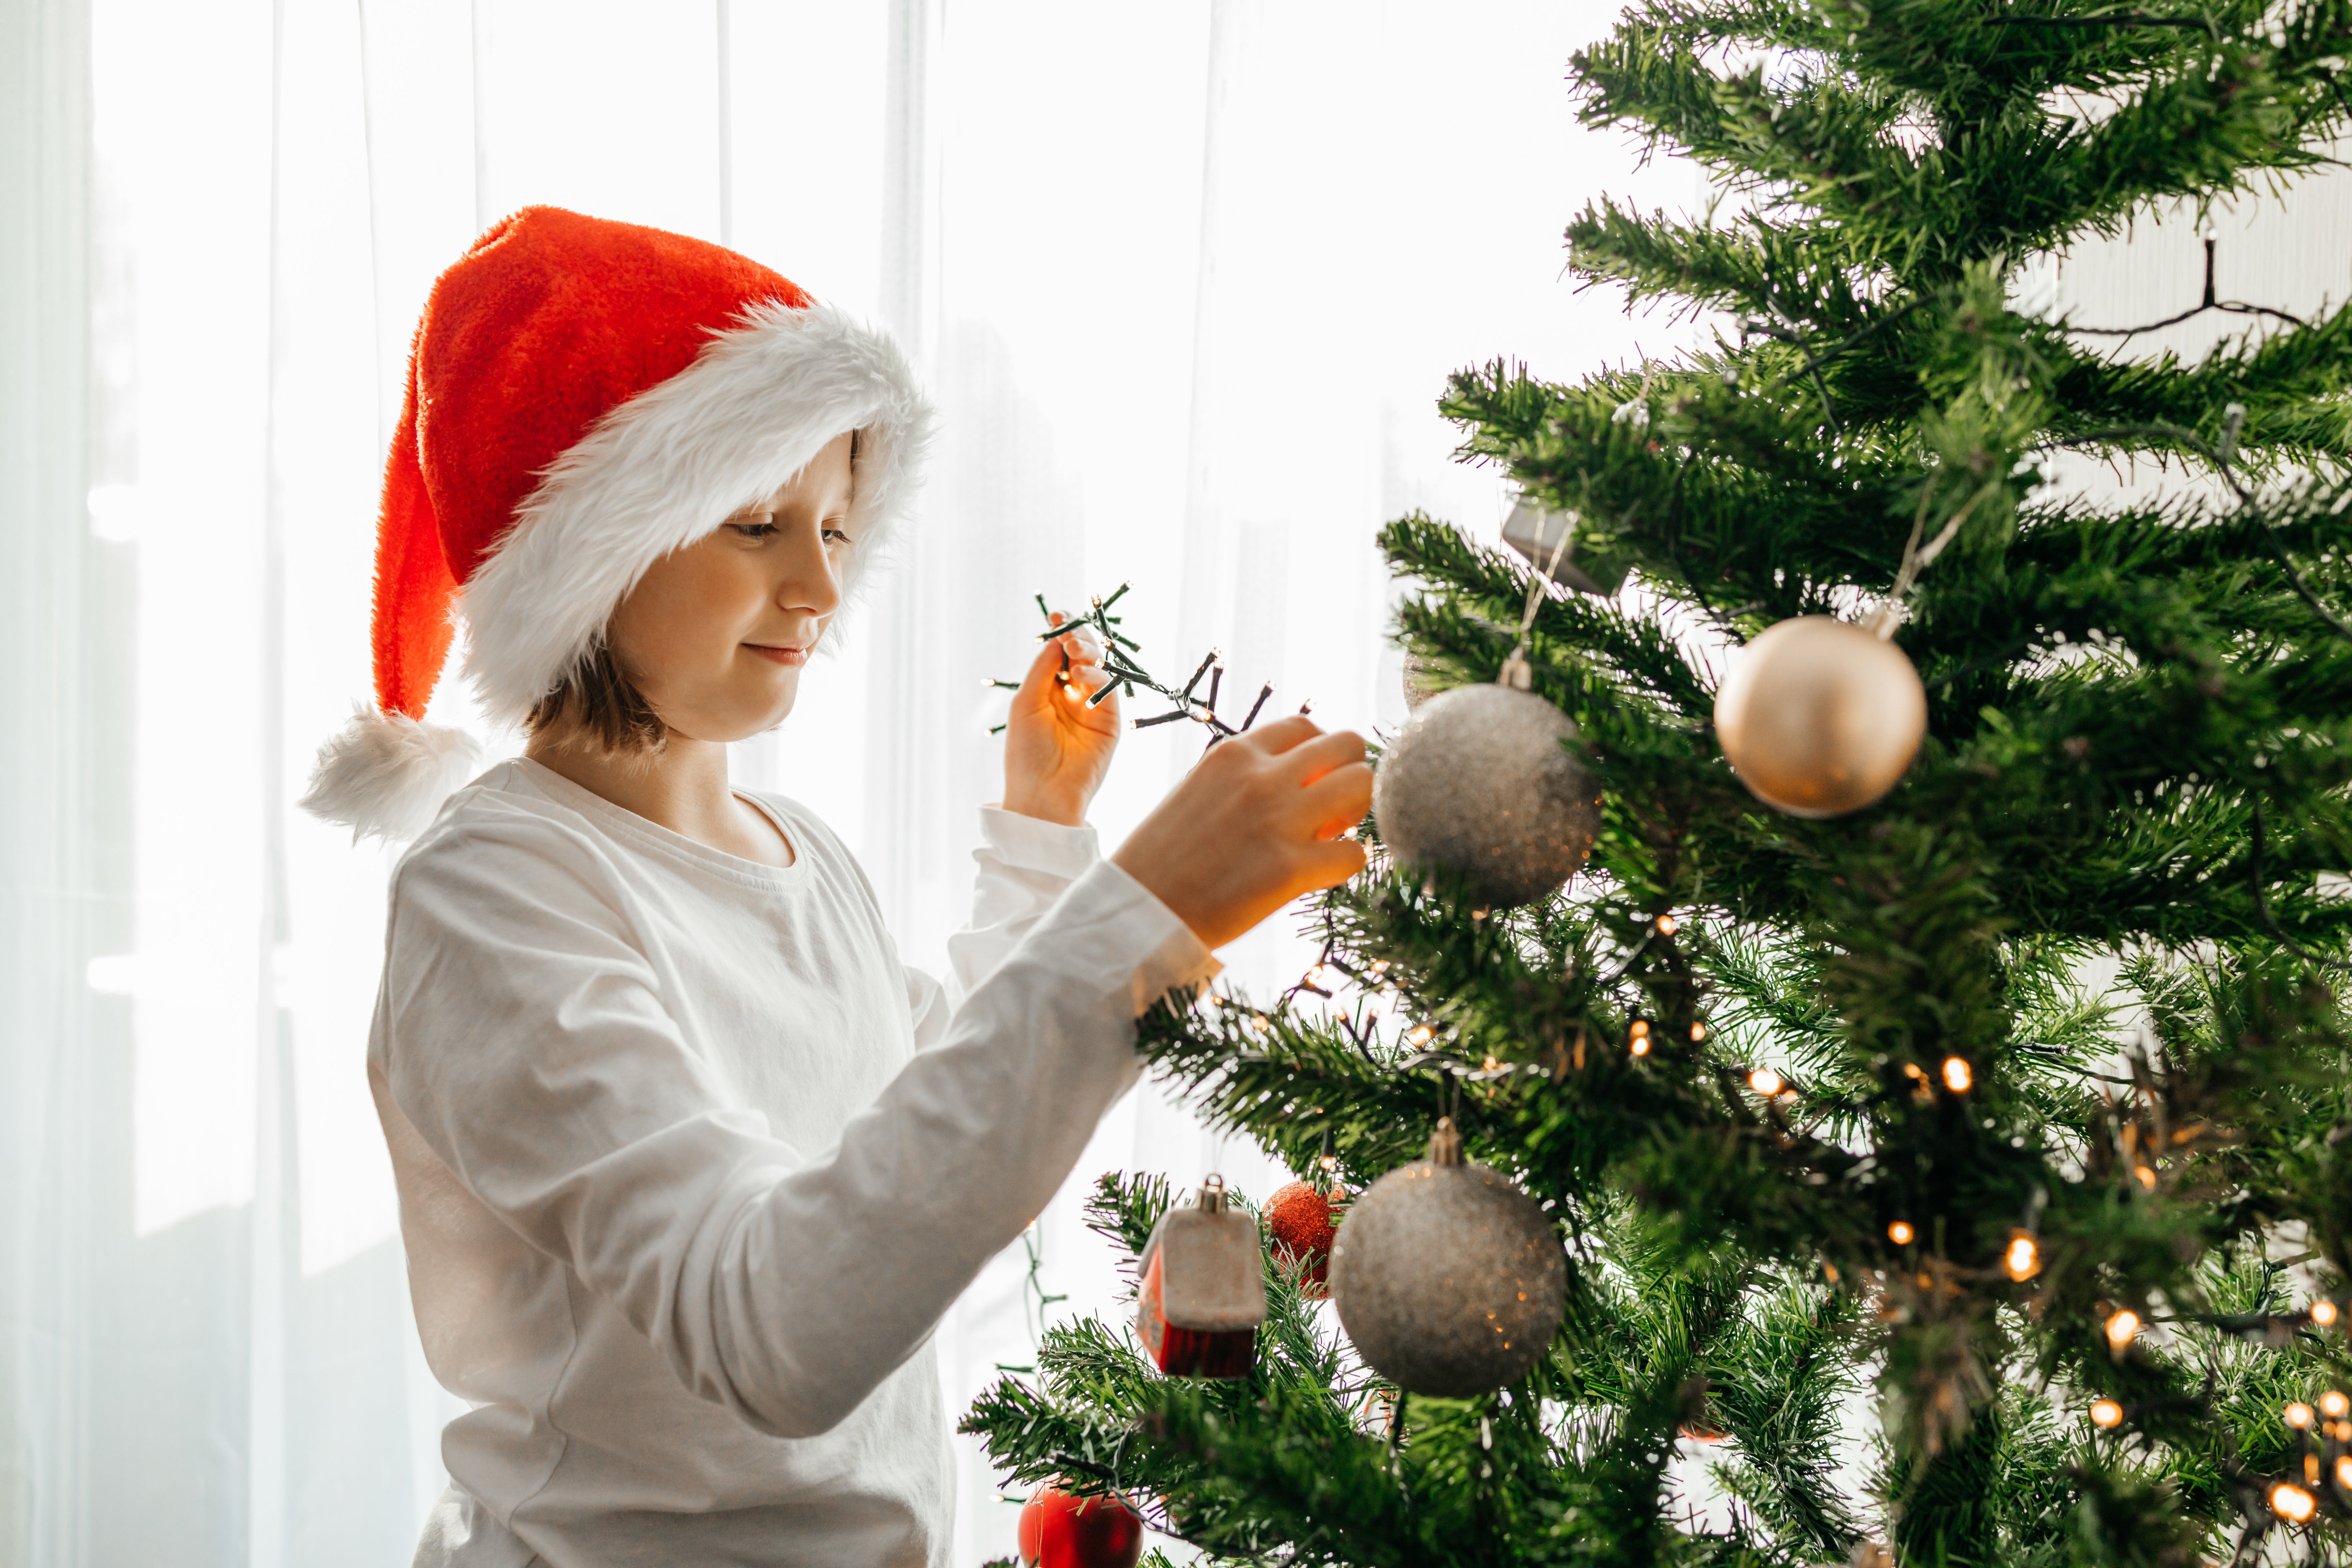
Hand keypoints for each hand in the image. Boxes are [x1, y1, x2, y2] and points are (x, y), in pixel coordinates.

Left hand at [1002, 613, 1119, 826]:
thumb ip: (1042, 670)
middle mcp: (1073, 696)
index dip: (1061, 633)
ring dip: (1087, 654)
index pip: (1060, 654)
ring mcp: (1093, 708)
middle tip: (1068, 630)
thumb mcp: (1026, 704)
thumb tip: (1056, 638)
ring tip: (1073, 653)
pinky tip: (1080, 675)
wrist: (1042, 794)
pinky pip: (1109, 691)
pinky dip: (1096, 678)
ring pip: (1098, 669)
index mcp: (1049, 691)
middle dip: (1077, 638)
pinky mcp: (1110, 723)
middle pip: (1082, 656)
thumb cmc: (1025, 753)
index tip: (1057, 615)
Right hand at [1112, 715, 1371, 950]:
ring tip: (1330, 838)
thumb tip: (1299, 780)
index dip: (1319, 756)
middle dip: (1350, 774)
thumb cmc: (1164, 858)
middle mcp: (1261, 776)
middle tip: (1331, 811)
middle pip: (1346, 744)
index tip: (1310, 785)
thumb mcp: (1199, 791)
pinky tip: (1322, 874)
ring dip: (1357, 812)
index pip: (1305, 726)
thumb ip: (1246, 777)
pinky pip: (1355, 853)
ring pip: (1362, 785)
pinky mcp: (1289, 870)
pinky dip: (1348, 863)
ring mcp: (1278, 820)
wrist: (1135, 911)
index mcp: (1232, 753)